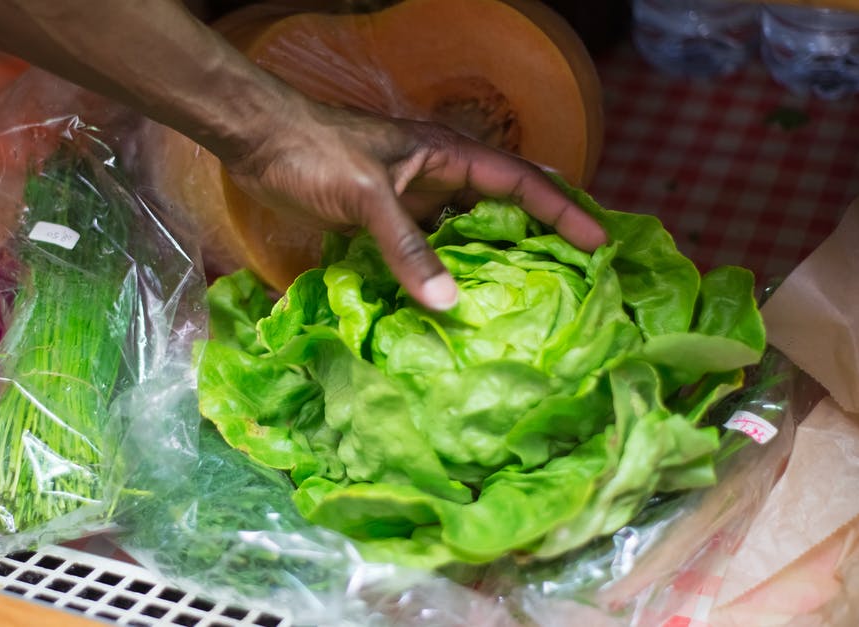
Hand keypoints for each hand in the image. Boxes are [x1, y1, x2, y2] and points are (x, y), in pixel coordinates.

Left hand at [219, 100, 607, 310]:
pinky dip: (441, 272)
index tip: (599, 242)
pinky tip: (451, 303)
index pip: (520, 183)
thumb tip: (449, 304)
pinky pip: (424, 250)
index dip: (562, 210)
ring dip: (488, 261)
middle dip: (537, 236)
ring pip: (463, 232)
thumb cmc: (316, 153)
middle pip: (501, 208)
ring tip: (521, 302)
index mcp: (448, 155)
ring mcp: (410, 200)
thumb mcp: (368, 196)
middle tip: (572, 277)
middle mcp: (438, 177)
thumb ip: (407, 248)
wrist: (259, 142)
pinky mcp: (381, 221)